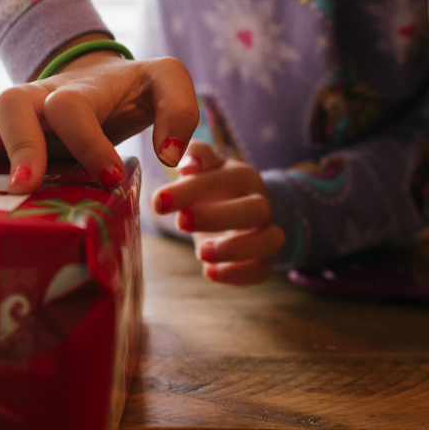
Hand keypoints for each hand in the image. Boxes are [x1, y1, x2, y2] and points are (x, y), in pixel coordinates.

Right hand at [0, 42, 197, 193]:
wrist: (97, 80)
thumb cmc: (130, 92)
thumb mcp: (165, 86)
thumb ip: (180, 108)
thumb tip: (168, 154)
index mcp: (80, 91)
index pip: (73, 107)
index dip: (89, 143)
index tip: (110, 178)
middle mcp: (34, 98)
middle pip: (12, 102)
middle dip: (19, 145)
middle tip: (29, 186)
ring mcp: (0, 113)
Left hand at [151, 140, 283, 285]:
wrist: (227, 208)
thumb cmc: (208, 185)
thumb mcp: (199, 165)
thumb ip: (193, 155)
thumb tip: (188, 163)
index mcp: (243, 177)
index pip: (224, 179)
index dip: (191, 190)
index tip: (158, 202)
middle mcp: (260, 203)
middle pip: (256, 210)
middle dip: (217, 217)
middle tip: (181, 223)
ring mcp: (264, 233)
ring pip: (270, 241)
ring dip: (236, 249)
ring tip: (201, 252)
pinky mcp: (261, 260)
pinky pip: (263, 270)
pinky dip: (239, 274)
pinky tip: (209, 272)